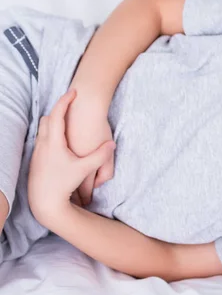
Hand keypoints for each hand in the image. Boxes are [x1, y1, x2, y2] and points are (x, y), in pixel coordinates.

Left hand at [28, 89, 115, 225]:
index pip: (57, 114)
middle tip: (70, 106)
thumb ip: (100, 156)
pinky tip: (62, 144)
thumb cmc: (62, 184)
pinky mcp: (36, 160)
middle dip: (59, 110)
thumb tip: (112, 145)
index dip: (65, 101)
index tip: (73, 92)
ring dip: (54, 123)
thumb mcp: (84, 169)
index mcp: (53, 142)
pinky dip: (51, 135)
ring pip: (43, 129)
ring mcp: (38, 152)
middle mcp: (43, 144)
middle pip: (47, 119)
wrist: (44, 203)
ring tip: (68, 124)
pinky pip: (42, 140)